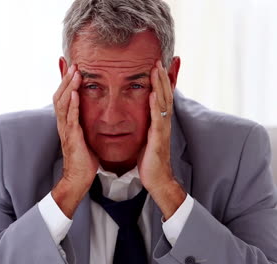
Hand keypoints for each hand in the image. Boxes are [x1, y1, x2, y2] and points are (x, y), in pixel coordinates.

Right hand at [51, 64, 98, 218]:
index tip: (68, 65)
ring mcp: (66, 130)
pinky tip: (75, 93)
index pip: (63, 96)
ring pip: (63, 104)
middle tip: (72, 63)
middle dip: (65, 79)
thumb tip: (91, 112)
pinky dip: (72, 105)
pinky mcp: (72, 138)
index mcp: (67, 122)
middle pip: (59, 96)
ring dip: (68, 87)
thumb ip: (84, 122)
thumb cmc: (83, 158)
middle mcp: (63, 124)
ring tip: (74, 73)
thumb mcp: (84, 135)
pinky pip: (70, 119)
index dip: (64, 81)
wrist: (78, 178)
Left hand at [137, 60, 185, 219]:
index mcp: (159, 121)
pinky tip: (153, 94)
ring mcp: (162, 130)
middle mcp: (163, 122)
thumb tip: (141, 114)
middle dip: (162, 77)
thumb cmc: (150, 159)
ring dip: (161, 85)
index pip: (162, 96)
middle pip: (165, 94)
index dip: (161, 80)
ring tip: (157, 69)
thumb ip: (147, 123)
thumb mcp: (147, 136)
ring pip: (163, 103)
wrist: (157, 179)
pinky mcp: (158, 139)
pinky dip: (156, 105)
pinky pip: (157, 119)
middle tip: (159, 59)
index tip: (157, 64)